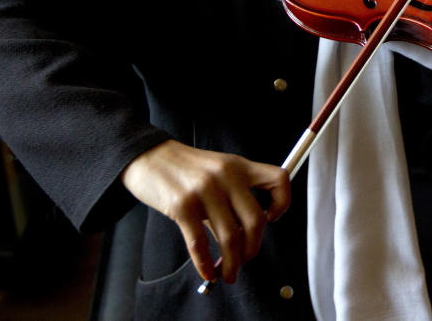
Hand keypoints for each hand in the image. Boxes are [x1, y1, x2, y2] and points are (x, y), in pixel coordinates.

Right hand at [120, 140, 289, 282]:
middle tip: (246, 260)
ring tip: (228, 273)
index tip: (272, 218)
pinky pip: (199, 243)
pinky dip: (206, 263)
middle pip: (256, 220)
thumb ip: (233, 199)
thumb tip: (242, 240)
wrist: (148, 156)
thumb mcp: (217, 172)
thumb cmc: (185, 168)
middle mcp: (227, 176)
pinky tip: (208, 271)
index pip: (278, 179)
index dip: (283, 202)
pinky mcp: (182, 205)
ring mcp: (205, 190)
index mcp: (240, 166)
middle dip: (253, 248)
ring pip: (230, 236)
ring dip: (232, 263)